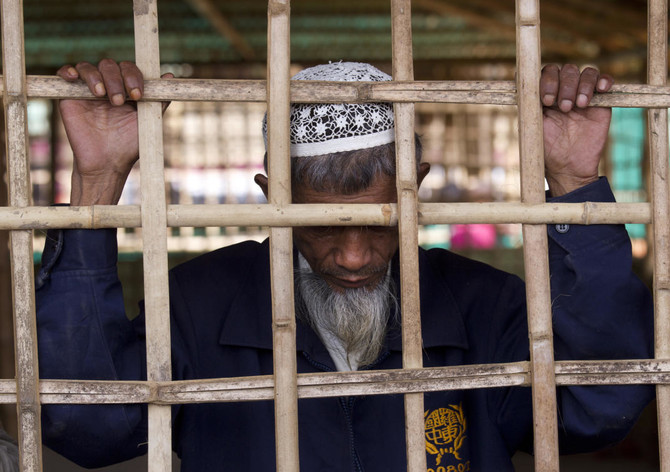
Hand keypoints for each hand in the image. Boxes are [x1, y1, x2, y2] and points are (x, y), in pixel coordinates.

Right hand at [57, 59, 171, 204]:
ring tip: (101, 95)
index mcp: (126, 90)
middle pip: (109, 65)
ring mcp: (88, 90)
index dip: (133, 76)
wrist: (105, 163)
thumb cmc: (128, 145)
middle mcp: (108, 86)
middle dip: (116, 79)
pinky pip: (66, 73)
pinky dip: (68, 70)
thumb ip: (158, 100)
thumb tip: (170, 77)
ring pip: (89, 67)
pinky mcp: (70, 96)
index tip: (137, 95)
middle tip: (117, 101)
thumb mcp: (148, 121)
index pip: (129, 69)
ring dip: (95, 76)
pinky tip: (73, 77)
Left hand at [540, 64, 612, 196]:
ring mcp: (583, 94)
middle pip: (567, 70)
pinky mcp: (601, 101)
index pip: (547, 72)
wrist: (569, 166)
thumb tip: (520, 80)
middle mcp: (564, 91)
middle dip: (565, 86)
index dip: (548, 81)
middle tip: (565, 108)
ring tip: (579, 105)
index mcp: (546, 94)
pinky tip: (601, 89)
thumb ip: (529, 104)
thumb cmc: (547, 147)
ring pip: (586, 72)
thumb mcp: (533, 125)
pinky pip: (605, 80)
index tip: (547, 101)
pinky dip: (604, 80)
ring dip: (583, 85)